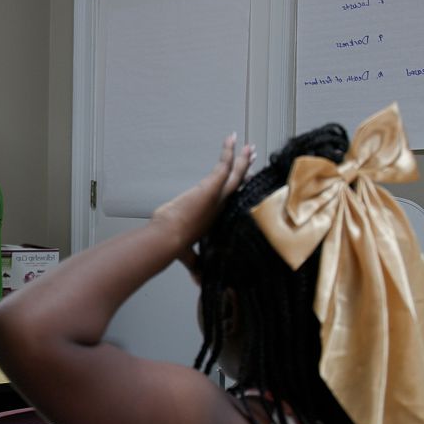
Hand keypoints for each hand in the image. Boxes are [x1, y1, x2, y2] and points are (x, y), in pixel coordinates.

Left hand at [151, 134, 253, 275]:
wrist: (170, 239)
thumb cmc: (175, 246)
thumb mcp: (188, 256)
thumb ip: (195, 266)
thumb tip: (199, 283)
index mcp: (216, 218)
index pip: (233, 200)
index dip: (241, 190)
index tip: (247, 181)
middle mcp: (221, 206)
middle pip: (239, 185)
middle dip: (246, 170)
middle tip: (254, 158)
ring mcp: (217, 196)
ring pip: (235, 174)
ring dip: (242, 159)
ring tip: (249, 147)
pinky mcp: (212, 187)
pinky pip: (224, 165)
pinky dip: (229, 151)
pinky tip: (231, 139)